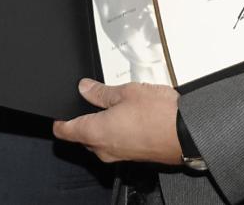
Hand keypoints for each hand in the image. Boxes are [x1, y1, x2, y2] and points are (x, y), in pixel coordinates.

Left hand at [52, 78, 181, 164]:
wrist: (186, 133)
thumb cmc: (159, 114)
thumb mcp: (125, 92)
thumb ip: (101, 91)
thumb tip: (84, 88)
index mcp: (96, 132)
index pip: (65, 131)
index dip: (59, 121)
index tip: (57, 115)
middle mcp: (104, 148)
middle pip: (82, 137)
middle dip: (82, 120)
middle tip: (87, 100)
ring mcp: (119, 155)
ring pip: (100, 141)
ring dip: (101, 125)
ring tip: (112, 105)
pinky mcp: (133, 156)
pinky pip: (116, 144)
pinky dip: (116, 131)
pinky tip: (128, 116)